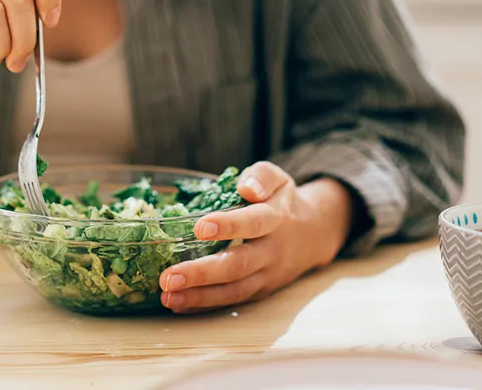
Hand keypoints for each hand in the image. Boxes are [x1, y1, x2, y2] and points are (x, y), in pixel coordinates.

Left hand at [158, 162, 353, 313]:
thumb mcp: (277, 179)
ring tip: (168, 296)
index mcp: (275, 218)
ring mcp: (267, 275)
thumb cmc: (282, 202)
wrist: (313, 234)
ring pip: (234, 290)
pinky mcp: (260, 290)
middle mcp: (272, 251)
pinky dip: (206, 305)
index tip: (200, 228)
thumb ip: (261, 176)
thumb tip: (246, 187)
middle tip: (170, 277)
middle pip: (238, 265)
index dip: (228, 226)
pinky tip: (179, 304)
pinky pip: (233, 300)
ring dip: (199, 296)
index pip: (253, 223)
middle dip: (202, 273)